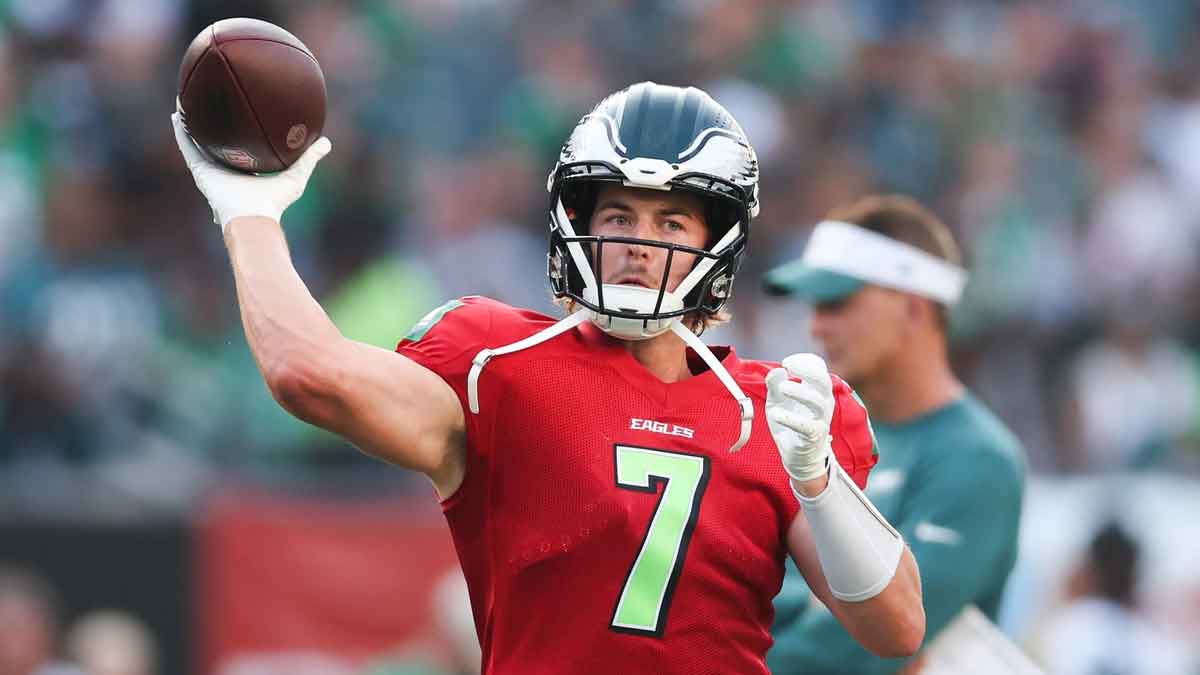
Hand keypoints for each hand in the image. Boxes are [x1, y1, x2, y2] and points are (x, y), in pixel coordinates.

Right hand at [171, 108, 330, 229]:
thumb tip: (326, 141)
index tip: (241, 122)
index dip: (241, 139)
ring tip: (188, 102)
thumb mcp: (297, 174)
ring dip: (193, 123)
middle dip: (214, 128)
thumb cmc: (275, 200)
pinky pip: (188, 147)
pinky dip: (181, 131)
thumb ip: (310, 157)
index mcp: (247, 173)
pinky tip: (177, 112)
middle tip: (213, 105)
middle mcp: (226, 172)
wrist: (252, 215)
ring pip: (199, 142)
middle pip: (217, 145)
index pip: (242, 153)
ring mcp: (211, 171)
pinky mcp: (200, 172)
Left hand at [766, 353, 834, 489]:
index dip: (805, 361)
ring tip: (783, 388)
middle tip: (789, 366)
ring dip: (801, 392)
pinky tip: (777, 414)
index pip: (819, 369)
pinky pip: (807, 426)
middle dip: (808, 370)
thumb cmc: (790, 423)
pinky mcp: (814, 436)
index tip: (787, 363)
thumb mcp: (776, 401)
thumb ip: (774, 385)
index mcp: (816, 390)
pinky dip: (792, 419)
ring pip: (819, 402)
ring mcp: (821, 419)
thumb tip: (777, 370)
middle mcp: (823, 402)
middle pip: (824, 381)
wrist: (797, 454)